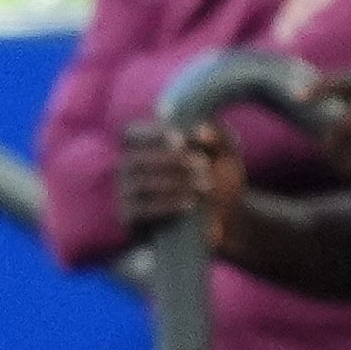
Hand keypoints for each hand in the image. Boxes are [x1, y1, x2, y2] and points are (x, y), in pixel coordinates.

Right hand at [115, 118, 243, 243]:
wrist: (223, 219)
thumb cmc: (217, 177)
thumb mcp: (224, 153)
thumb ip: (217, 136)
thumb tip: (200, 130)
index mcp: (143, 145)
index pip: (131, 134)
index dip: (152, 135)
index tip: (182, 141)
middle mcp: (128, 167)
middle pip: (137, 159)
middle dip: (172, 161)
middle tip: (204, 166)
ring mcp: (126, 193)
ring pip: (141, 184)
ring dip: (175, 183)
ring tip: (205, 186)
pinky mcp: (129, 217)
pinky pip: (141, 209)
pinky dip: (167, 205)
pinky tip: (191, 204)